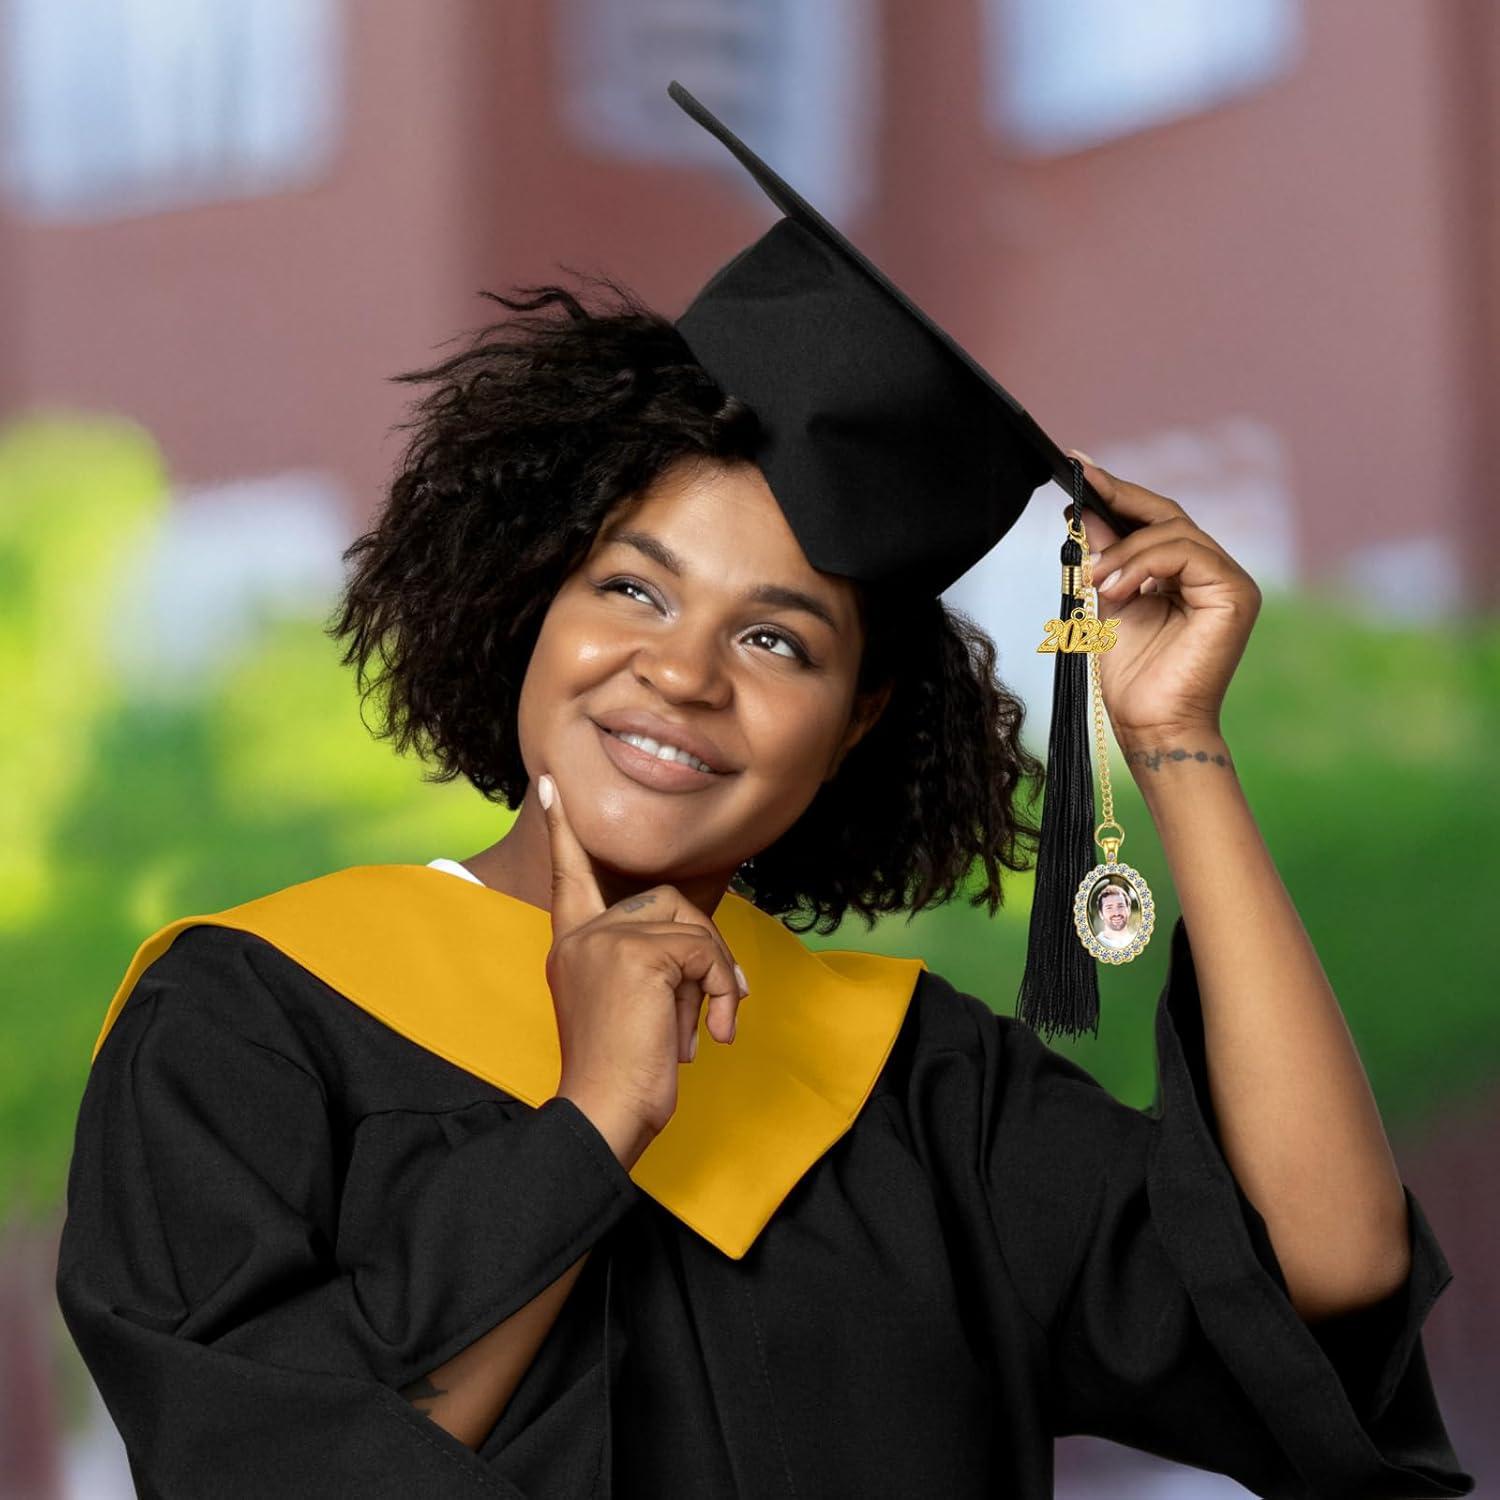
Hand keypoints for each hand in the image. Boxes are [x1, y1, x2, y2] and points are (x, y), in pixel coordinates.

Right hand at [538, 772, 747, 1164]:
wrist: (605, 1112)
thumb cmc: (622, 1071)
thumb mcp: (628, 1003)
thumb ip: (648, 961)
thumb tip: (703, 949)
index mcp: (571, 944)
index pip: (569, 875)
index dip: (563, 830)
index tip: (552, 783)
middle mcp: (581, 935)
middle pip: (667, 901)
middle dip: (703, 949)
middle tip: (717, 1003)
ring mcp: (607, 940)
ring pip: (692, 926)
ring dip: (715, 979)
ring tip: (702, 1028)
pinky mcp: (637, 953)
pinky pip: (705, 953)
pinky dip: (723, 992)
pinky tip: (711, 1033)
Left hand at [1063, 451, 1261, 743]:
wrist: (1150, 724)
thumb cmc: (1132, 675)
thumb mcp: (1108, 600)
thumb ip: (1104, 555)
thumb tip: (1082, 508)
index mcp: (1187, 573)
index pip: (1155, 520)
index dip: (1117, 491)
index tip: (1077, 465)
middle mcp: (1214, 571)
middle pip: (1168, 515)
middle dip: (1119, 499)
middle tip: (1078, 489)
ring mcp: (1231, 580)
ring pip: (1174, 532)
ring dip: (1125, 550)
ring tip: (1094, 580)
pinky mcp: (1236, 593)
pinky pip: (1188, 553)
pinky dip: (1144, 564)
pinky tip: (1115, 589)